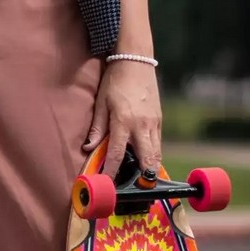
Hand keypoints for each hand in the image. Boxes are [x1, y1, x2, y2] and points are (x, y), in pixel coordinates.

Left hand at [84, 61, 161, 179]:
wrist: (136, 60)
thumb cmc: (115, 80)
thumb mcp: (101, 102)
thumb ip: (97, 128)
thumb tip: (89, 148)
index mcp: (123, 121)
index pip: (118, 154)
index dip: (113, 171)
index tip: (109, 183)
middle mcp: (142, 125)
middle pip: (148, 161)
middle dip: (143, 179)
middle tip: (134, 190)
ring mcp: (154, 123)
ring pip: (156, 155)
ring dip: (149, 168)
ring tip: (140, 180)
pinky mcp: (160, 120)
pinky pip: (158, 143)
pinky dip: (152, 155)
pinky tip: (144, 160)